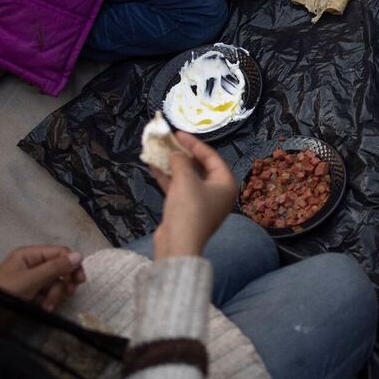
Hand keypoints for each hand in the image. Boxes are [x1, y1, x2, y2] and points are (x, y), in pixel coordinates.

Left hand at [0, 245, 85, 311]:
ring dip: (55, 295)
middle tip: (70, 293)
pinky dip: (48, 301)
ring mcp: (31, 280)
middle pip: (59, 268)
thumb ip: (56, 268)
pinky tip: (43, 309)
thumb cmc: (5, 292)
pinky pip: (47, 294)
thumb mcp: (32, 279)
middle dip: (64, 282)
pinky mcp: (30, 294)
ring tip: (48, 306)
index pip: (60, 253)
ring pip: (55, 283)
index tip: (80, 280)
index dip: (72, 264)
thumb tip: (79, 255)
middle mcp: (32, 264)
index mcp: (30, 255)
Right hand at [151, 132, 238, 258]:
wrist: (178, 244)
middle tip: (168, 141)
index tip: (179, 134)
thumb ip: (181, 162)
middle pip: (199, 167)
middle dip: (182, 154)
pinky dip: (167, 178)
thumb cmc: (189, 209)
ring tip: (157, 150)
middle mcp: (217, 192)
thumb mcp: (186, 179)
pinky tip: (152, 165)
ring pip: (186, 177)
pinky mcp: (186, 209)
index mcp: (226, 184)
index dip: (194, 144)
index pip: (211, 157)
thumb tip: (176, 153)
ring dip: (172, 165)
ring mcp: (201, 202)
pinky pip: (178, 188)